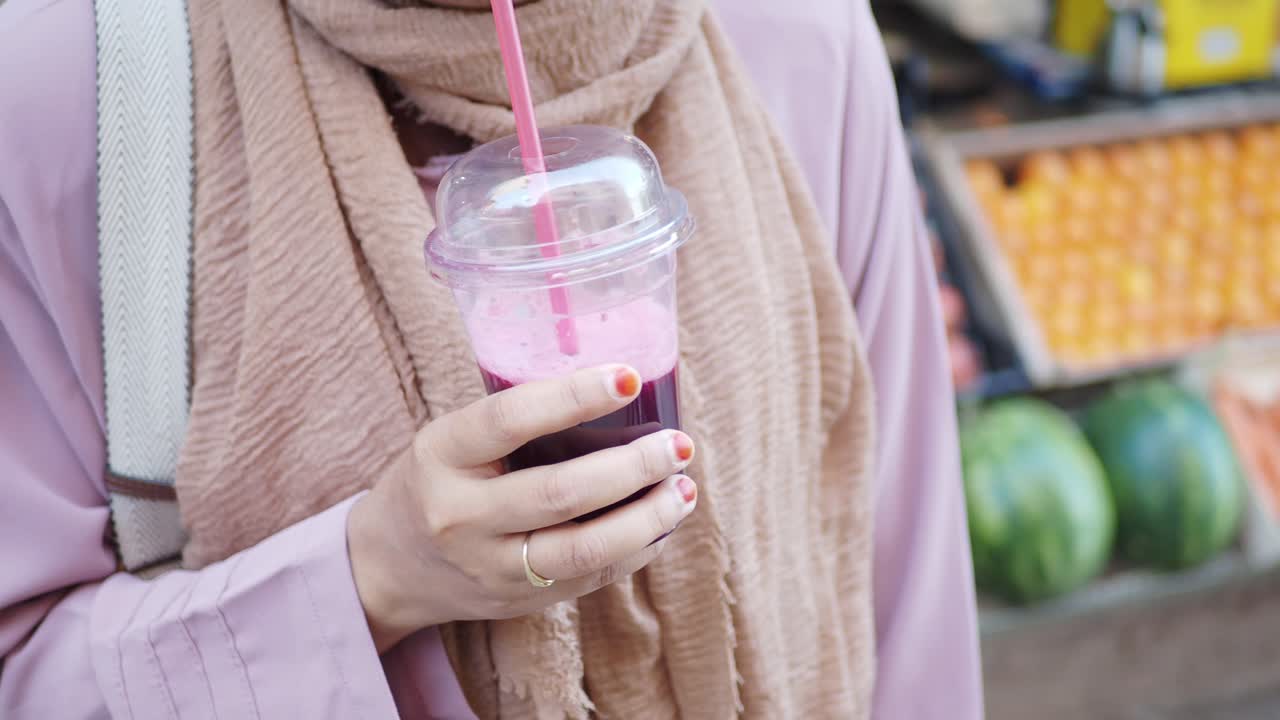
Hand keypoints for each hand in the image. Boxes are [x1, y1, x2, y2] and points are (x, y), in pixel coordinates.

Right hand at [347, 364, 697, 651]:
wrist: (389, 567)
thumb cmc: (438, 480)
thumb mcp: (451, 439)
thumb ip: (514, 423)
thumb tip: (618, 389)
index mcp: (443, 456)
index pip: (510, 420)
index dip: (575, 396)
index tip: (630, 377)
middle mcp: (462, 516)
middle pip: (560, 493)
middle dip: (633, 467)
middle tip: (679, 445)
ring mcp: (491, 567)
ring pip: (584, 549)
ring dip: (647, 519)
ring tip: (685, 490)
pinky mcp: (519, 600)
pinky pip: (590, 577)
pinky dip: (636, 549)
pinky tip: (661, 524)